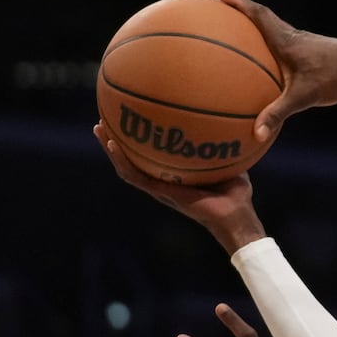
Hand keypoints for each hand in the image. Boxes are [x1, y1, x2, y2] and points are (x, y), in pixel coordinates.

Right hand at [93, 122, 263, 252]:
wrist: (236, 216)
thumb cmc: (236, 194)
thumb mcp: (228, 160)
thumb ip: (223, 144)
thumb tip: (229, 120)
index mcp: (174, 177)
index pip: (149, 158)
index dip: (136, 142)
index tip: (127, 120)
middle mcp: (162, 183)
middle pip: (131, 161)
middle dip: (116, 141)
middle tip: (104, 120)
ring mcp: (159, 189)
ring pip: (126, 168)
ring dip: (111, 149)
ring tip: (99, 128)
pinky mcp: (161, 193)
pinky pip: (136, 176)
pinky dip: (122, 160)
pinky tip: (113, 143)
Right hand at [218, 0, 336, 141]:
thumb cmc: (334, 77)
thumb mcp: (303, 97)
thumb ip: (278, 114)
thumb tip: (256, 133)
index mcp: (286, 40)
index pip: (259, 16)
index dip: (240, 4)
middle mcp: (293, 36)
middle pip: (265, 17)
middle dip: (243, 10)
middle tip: (225, 5)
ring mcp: (303, 41)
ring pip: (275, 27)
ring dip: (258, 24)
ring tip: (241, 29)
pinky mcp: (311, 50)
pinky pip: (285, 40)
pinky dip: (272, 41)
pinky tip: (272, 57)